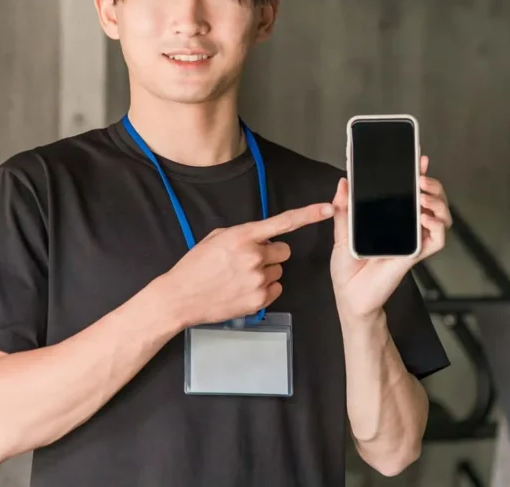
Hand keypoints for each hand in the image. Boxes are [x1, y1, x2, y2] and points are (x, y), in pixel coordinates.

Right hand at [162, 202, 333, 326]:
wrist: (180, 297)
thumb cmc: (195, 267)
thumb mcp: (216, 238)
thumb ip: (244, 234)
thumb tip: (262, 237)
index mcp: (243, 236)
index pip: (284, 222)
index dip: (309, 214)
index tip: (328, 209)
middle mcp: (254, 256)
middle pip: (284, 251)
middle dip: (271, 254)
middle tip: (249, 261)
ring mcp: (257, 279)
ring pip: (279, 271)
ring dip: (266, 272)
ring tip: (241, 277)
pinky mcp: (258, 300)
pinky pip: (276, 289)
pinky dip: (264, 289)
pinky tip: (244, 289)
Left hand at [330, 155, 451, 318]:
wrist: (350, 297)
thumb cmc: (348, 270)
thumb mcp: (342, 234)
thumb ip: (344, 209)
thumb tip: (343, 183)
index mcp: (391, 219)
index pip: (411, 192)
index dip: (419, 174)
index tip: (419, 159)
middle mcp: (407, 227)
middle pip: (432, 200)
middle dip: (433, 185)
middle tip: (421, 178)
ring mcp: (414, 240)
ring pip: (441, 216)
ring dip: (438, 202)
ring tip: (423, 195)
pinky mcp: (416, 255)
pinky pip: (437, 239)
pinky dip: (437, 226)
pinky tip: (425, 218)